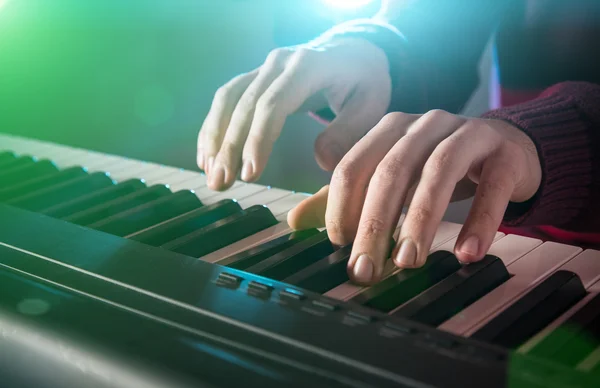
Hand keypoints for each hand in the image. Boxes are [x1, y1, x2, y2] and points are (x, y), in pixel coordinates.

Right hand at [197, 37, 391, 190]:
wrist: (352, 53)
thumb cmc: (363, 82)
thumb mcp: (370, 104)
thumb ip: (348, 131)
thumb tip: (321, 161)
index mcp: (308, 66)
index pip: (273, 104)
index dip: (258, 139)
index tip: (249, 174)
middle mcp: (279, 63)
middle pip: (245, 104)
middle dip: (230, 147)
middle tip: (220, 183)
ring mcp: (263, 68)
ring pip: (228, 100)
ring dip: (215, 138)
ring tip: (211, 175)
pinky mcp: (254, 77)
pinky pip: (226, 99)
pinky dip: (214, 127)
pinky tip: (207, 157)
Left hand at [287, 110, 541, 284]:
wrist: (504, 148)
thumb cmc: (436, 166)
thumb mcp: (389, 177)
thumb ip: (346, 197)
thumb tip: (294, 221)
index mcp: (389, 129)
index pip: (353, 165)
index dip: (340, 206)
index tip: (338, 246)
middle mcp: (424, 124)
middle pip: (391, 171)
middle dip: (374, 224)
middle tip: (366, 268)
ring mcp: (467, 134)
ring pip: (438, 172)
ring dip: (420, 220)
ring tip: (409, 262)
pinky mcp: (504, 153)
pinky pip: (492, 186)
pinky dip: (480, 220)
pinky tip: (468, 253)